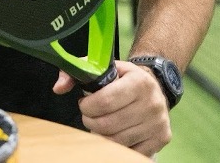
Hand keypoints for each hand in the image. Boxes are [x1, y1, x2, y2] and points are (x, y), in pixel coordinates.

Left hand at [53, 60, 170, 156]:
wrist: (157, 86)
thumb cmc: (124, 78)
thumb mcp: (105, 67)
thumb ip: (79, 72)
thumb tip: (58, 88)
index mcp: (139, 82)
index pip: (105, 101)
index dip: (88, 106)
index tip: (84, 104)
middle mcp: (152, 104)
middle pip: (109, 124)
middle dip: (91, 121)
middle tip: (89, 116)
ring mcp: (158, 124)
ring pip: (118, 141)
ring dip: (102, 134)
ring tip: (100, 124)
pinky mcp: (161, 139)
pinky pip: (131, 151)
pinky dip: (117, 145)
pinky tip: (114, 133)